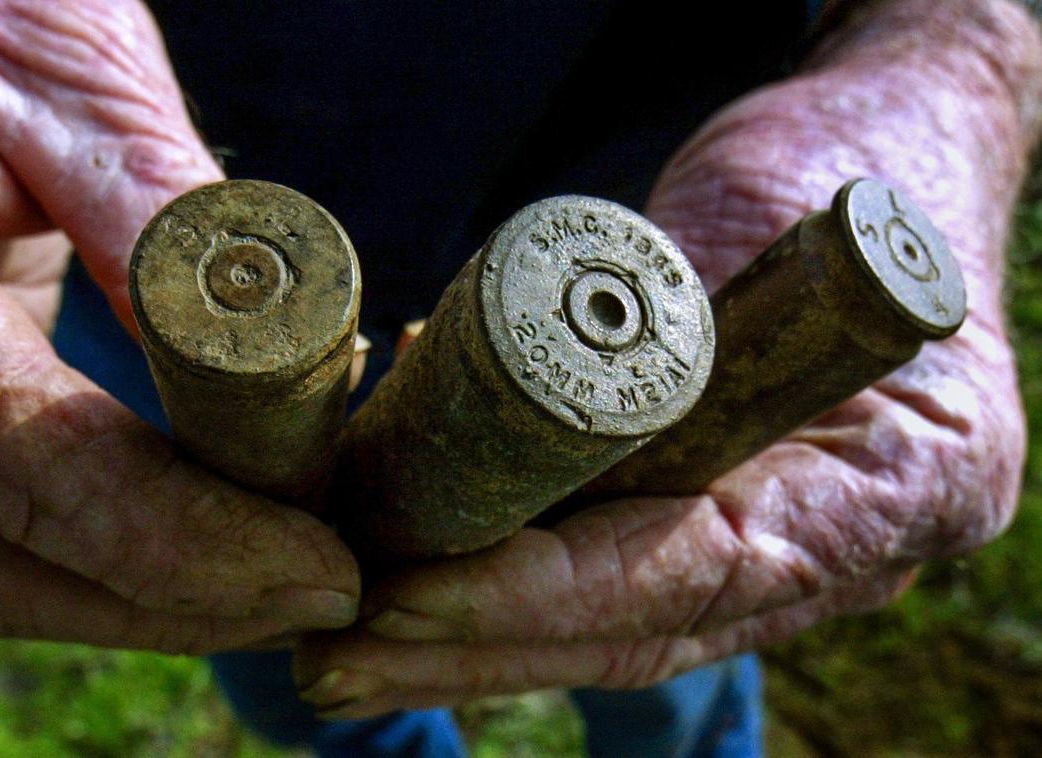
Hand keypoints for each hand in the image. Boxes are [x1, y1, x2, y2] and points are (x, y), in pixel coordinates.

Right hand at [0, 0, 358, 652]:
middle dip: (173, 600)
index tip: (321, 568)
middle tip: (326, 590)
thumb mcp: (64, 62)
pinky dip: (104, 549)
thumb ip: (156, 210)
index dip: (176, 541)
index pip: (12, 456)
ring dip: (142, 598)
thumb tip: (289, 359)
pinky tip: (212, 535)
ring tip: (284, 581)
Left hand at [292, 0, 1039, 716]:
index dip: (545, 598)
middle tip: (334, 661)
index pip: (695, 575)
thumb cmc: (858, 166)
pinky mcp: (705, 507)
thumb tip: (480, 398)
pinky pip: (597, 557)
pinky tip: (394, 561)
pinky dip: (494, 567)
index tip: (408, 595)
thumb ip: (675, 325)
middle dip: (474, 651)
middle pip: (634, 633)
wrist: (886, 152)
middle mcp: (840, 546)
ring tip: (339, 652)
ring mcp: (772, 537)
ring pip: (602, 622)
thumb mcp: (787, 226)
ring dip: (463, 643)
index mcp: (901, 486)